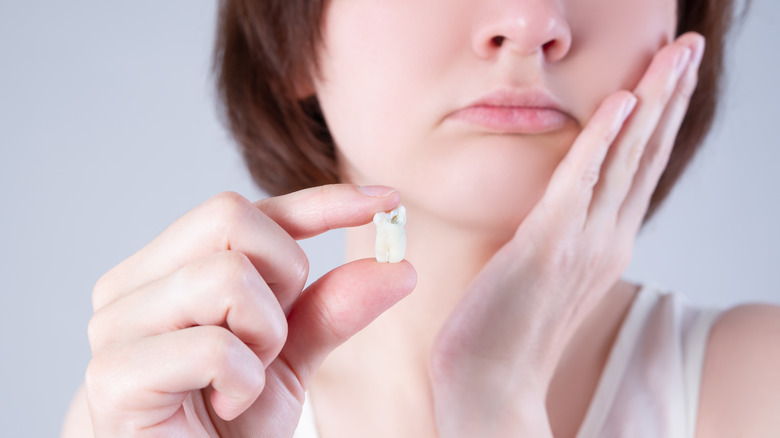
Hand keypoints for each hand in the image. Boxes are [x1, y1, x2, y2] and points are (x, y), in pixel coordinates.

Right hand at [85, 185, 415, 436]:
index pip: (246, 211)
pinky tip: (226, 405)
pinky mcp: (114, 375)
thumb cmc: (224, 425)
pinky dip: (244, 381)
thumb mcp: (290, 358)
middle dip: (282, 274)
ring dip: (264, 336)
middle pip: (230, 217)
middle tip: (271, 338)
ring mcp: (116, 327)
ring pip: (227, 277)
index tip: (386, 201)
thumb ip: (332, 309)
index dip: (319, 202)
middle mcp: (131, 285)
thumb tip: (398, 268)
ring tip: (243, 380)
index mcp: (166, 269)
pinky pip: (215, 347)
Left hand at [430, 32, 705, 436]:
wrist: (491, 385)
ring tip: (674, 55)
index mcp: (605, 243)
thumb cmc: (506, 329)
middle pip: (647, 154)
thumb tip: (557, 209)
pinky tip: (621, 103)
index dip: (659, 118)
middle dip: (670, 95)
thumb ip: (560, 236)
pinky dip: (602, 141)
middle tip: (690, 47)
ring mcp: (582, 243)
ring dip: (652, 101)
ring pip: (627, 160)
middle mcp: (606, 239)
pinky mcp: (546, 247)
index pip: (639, 168)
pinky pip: (580, 183)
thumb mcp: (544, 274)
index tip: (672, 76)